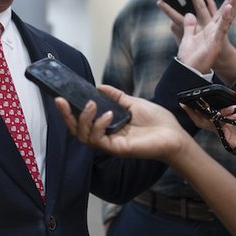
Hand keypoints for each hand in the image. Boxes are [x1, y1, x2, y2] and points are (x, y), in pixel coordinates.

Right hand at [56, 84, 192, 162]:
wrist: (174, 135)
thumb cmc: (158, 122)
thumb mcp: (134, 103)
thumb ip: (117, 97)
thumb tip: (100, 87)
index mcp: (107, 126)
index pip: (81, 121)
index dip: (69, 111)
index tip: (61, 97)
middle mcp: (105, 137)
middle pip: (76, 131)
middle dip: (66, 116)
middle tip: (60, 100)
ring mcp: (110, 144)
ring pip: (83, 136)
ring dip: (84, 119)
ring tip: (92, 105)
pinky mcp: (117, 149)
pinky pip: (99, 140)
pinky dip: (99, 125)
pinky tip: (108, 114)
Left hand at [161, 0, 235, 76]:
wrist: (189, 71)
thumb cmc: (190, 57)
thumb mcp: (188, 37)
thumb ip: (189, 26)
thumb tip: (188, 14)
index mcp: (209, 28)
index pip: (218, 10)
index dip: (223, 0)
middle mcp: (215, 30)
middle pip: (227, 11)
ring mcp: (217, 35)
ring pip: (226, 17)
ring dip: (232, 4)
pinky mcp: (216, 42)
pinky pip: (221, 28)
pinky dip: (225, 18)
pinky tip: (229, 7)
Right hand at [182, 87, 235, 148]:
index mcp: (227, 122)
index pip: (210, 114)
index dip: (201, 108)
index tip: (194, 98)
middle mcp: (222, 127)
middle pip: (203, 119)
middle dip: (192, 111)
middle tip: (184, 102)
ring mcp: (222, 132)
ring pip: (205, 122)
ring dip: (196, 114)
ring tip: (187, 105)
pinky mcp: (225, 137)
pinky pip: (214, 126)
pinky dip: (209, 118)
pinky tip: (208, 112)